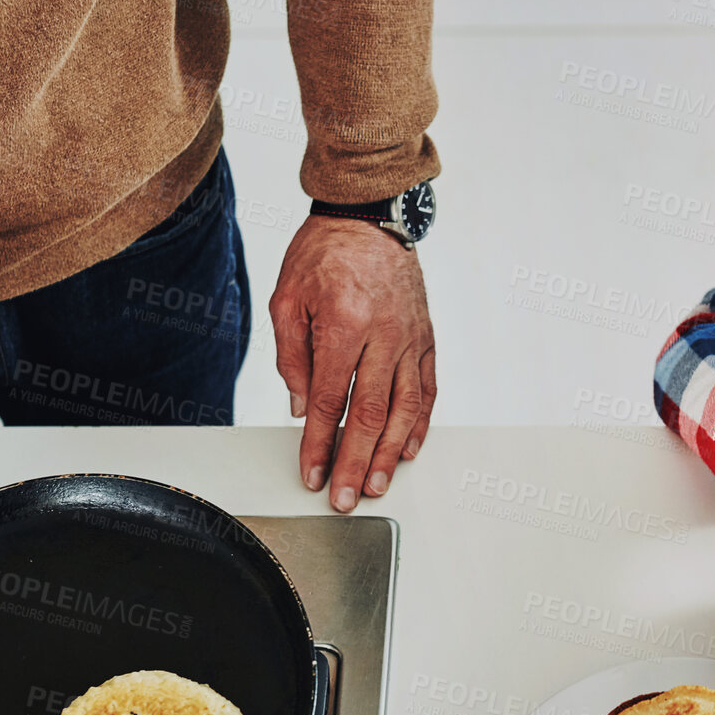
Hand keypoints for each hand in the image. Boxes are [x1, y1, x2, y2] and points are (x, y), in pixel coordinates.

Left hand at [270, 216, 434, 511]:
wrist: (369, 216)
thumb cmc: (324, 254)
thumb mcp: (287, 299)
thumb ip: (292, 357)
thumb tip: (302, 409)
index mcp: (344, 325)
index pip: (330, 400)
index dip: (319, 444)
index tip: (312, 473)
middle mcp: (383, 336)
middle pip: (371, 414)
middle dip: (355, 462)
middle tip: (345, 497)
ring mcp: (410, 339)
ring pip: (405, 409)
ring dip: (390, 454)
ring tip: (376, 484)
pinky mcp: (426, 339)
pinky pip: (427, 390)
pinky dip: (419, 425)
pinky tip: (408, 449)